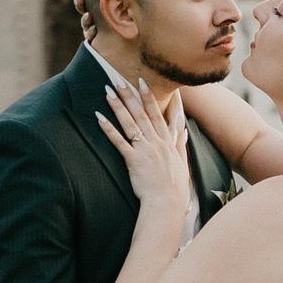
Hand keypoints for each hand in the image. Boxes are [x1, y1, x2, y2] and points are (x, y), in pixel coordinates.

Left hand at [95, 73, 187, 208]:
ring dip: (118, 105)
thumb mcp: (182, 163)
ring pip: (130, 122)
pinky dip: (109, 128)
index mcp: (166, 142)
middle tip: (119, 78)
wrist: (166, 203)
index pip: (157, 113)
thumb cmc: (174, 188)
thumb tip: (183, 131)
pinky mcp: (133, 160)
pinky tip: (99, 117)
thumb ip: (181, 145)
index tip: (142, 81)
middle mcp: (156, 142)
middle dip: (130, 94)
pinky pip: (119, 141)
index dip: (148, 97)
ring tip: (107, 91)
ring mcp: (145, 149)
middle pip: (141, 113)